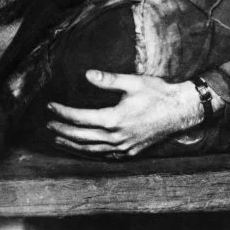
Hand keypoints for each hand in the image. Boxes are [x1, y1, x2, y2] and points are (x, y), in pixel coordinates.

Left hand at [46, 70, 205, 158]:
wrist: (181, 111)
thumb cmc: (158, 93)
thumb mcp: (133, 82)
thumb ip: (108, 80)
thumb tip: (87, 74)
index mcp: (115, 119)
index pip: (80, 118)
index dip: (63, 112)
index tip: (50, 106)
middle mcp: (117, 138)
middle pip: (81, 137)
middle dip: (62, 130)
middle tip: (48, 124)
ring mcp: (124, 148)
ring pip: (91, 150)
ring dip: (72, 145)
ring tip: (57, 139)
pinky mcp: (130, 152)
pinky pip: (103, 155)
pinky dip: (89, 153)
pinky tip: (81, 149)